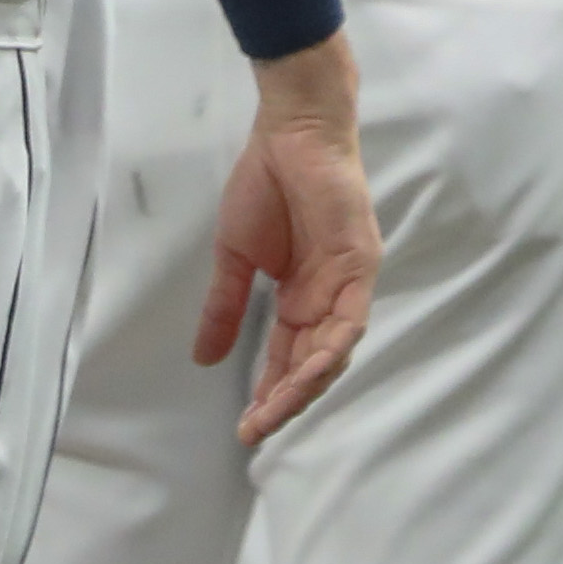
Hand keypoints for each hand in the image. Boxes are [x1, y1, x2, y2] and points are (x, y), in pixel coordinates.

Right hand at [196, 32, 378, 444]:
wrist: (289, 132)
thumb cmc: (264, 184)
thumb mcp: (235, 257)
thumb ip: (224, 308)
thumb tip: (201, 359)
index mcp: (301, 296)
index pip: (287, 357)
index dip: (269, 392)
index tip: (246, 426)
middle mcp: (329, 297)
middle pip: (312, 363)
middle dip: (284, 400)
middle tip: (255, 431)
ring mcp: (348, 282)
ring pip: (334, 350)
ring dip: (305, 384)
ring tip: (273, 412)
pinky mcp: (360, 264)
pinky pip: (350, 318)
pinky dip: (331, 349)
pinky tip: (308, 374)